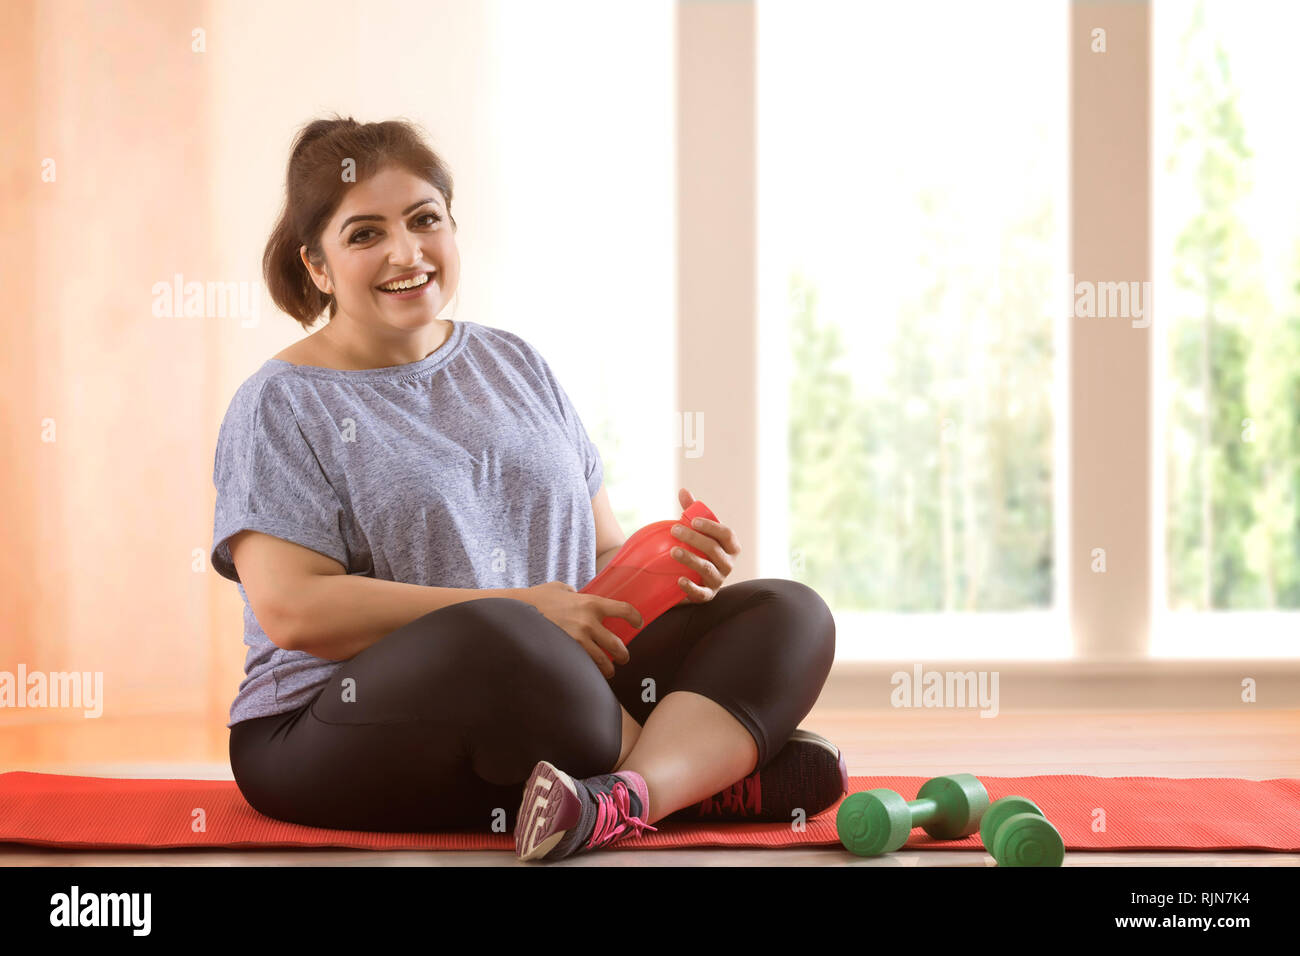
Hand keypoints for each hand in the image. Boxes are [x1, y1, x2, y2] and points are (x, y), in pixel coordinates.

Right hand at [513, 580, 642, 678]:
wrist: (518, 610)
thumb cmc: (540, 597)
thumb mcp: (563, 589)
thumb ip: (576, 594)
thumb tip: (579, 597)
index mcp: (592, 602)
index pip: (624, 610)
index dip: (635, 618)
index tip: (638, 623)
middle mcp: (588, 621)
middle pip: (617, 645)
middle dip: (623, 655)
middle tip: (623, 658)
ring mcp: (577, 639)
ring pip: (603, 661)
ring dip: (609, 668)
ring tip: (609, 671)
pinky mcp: (566, 652)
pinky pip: (585, 666)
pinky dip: (590, 671)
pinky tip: (589, 673)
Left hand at [670, 487, 741, 604]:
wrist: (694, 576)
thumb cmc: (698, 548)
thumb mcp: (697, 530)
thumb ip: (691, 511)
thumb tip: (683, 490)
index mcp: (731, 546)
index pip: (726, 534)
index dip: (711, 526)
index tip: (692, 520)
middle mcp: (728, 564)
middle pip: (714, 549)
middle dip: (694, 538)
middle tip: (674, 529)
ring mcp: (719, 580)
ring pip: (707, 569)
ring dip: (691, 559)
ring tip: (673, 550)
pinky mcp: (707, 595)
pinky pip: (702, 593)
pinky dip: (691, 587)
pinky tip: (679, 580)